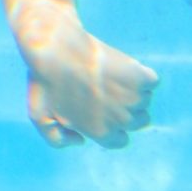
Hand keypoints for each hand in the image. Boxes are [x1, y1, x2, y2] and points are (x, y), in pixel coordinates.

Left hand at [9, 0, 158, 147]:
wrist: (57, 49)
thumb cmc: (45, 81)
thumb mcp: (39, 117)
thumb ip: (57, 139)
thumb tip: (81, 141)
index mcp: (101, 132)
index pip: (120, 140)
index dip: (111, 125)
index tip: (101, 110)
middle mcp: (122, 120)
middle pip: (138, 122)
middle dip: (124, 109)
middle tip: (105, 90)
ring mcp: (134, 99)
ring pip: (144, 100)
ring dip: (132, 90)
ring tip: (107, 76)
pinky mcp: (141, 77)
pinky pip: (152, 81)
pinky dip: (141, 75)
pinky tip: (121, 67)